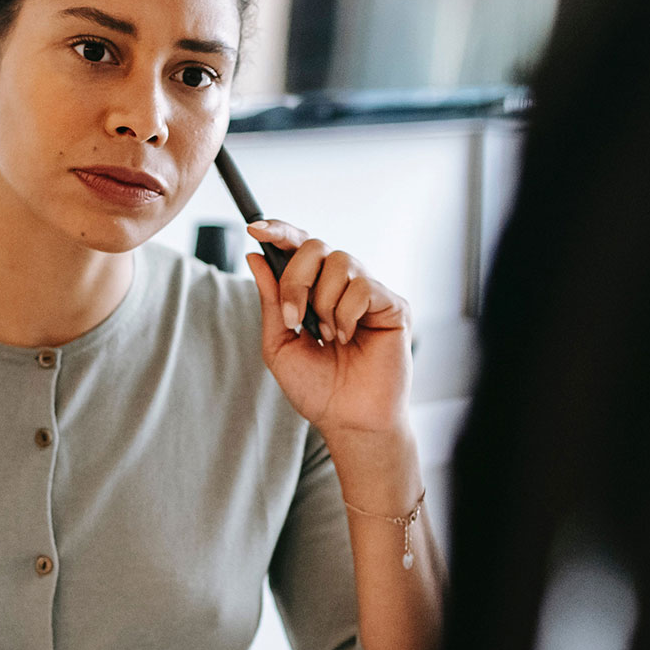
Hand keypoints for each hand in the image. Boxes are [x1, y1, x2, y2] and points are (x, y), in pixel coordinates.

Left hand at [243, 219, 411, 436]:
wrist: (349, 421)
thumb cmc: (319, 390)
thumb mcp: (280, 344)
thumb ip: (271, 301)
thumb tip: (256, 257)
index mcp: (317, 291)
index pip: (300, 247)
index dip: (280, 231)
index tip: (255, 229)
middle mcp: (344, 286)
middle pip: (316, 247)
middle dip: (296, 279)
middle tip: (294, 319)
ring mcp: (371, 293)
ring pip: (340, 262)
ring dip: (323, 303)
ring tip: (329, 337)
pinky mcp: (394, 305)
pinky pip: (363, 286)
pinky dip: (346, 315)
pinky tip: (349, 339)